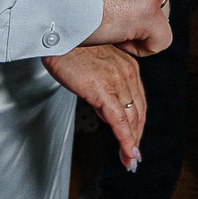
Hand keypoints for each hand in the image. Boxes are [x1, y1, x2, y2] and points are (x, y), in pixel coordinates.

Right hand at [46, 44, 146, 169]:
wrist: (58, 37)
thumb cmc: (71, 50)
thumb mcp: (95, 69)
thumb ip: (104, 90)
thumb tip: (107, 114)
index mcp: (128, 67)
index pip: (138, 102)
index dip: (138, 125)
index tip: (136, 140)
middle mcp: (128, 73)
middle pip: (138, 113)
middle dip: (137, 138)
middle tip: (133, 157)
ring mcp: (118, 81)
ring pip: (131, 119)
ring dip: (132, 144)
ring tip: (130, 160)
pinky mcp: (104, 90)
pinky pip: (119, 120)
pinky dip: (125, 139)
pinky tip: (127, 152)